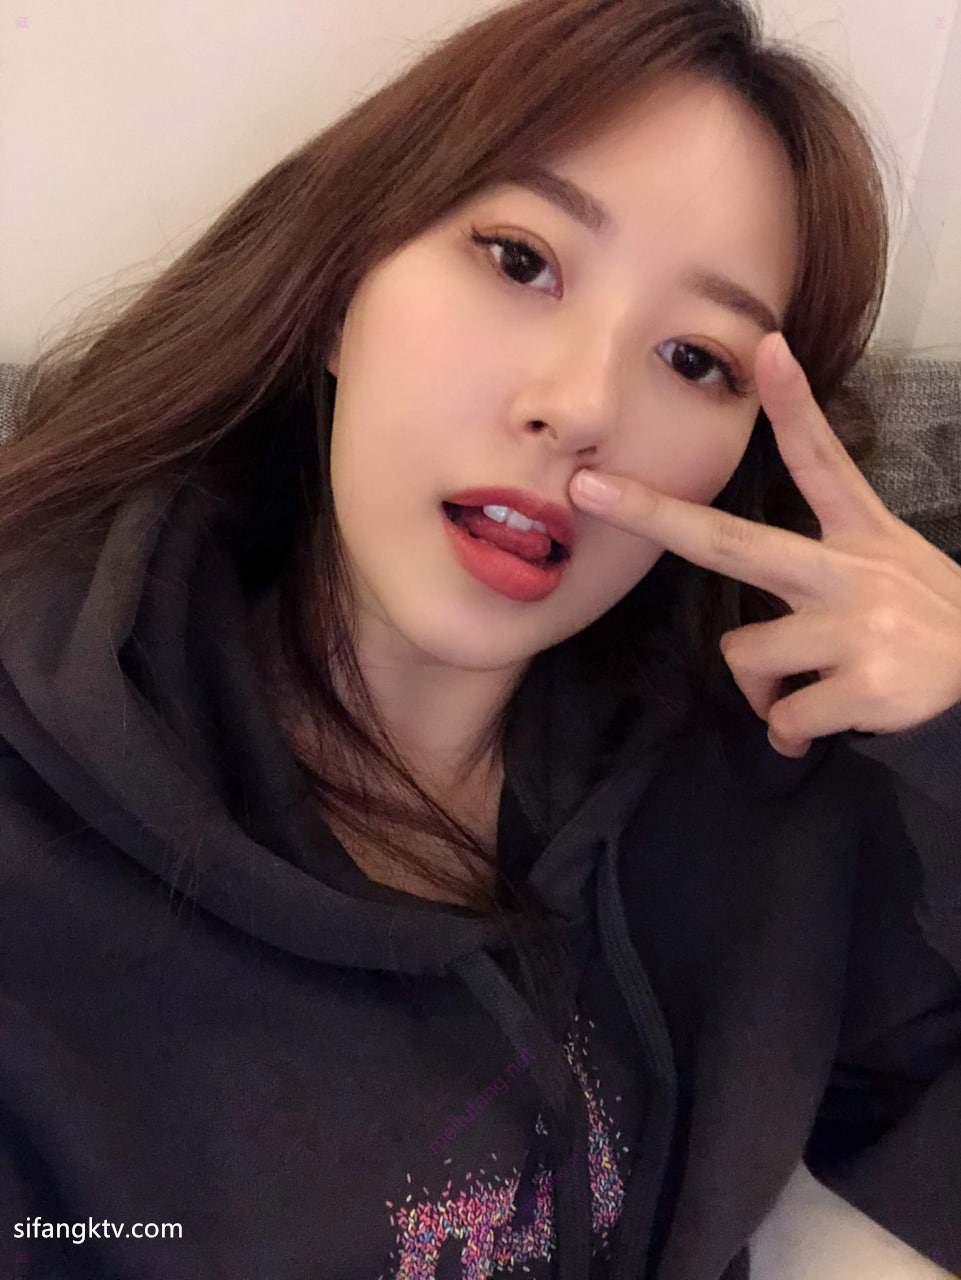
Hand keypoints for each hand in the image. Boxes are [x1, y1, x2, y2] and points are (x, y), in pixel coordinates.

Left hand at [569, 332, 960, 758]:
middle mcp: (852, 572)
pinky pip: (782, 716)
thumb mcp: (896, 568)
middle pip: (733, 543)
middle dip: (655, 515)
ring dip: (763, 688)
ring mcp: (857, 627)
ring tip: (808, 691)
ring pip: (745, 654)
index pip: (823, 461)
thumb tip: (755, 629)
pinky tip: (820, 730)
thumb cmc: (931, 629)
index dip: (793, 405)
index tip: (767, 348)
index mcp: (862, 536)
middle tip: (588, 491)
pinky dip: (791, 732)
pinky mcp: (865, 684)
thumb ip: (828, 571)